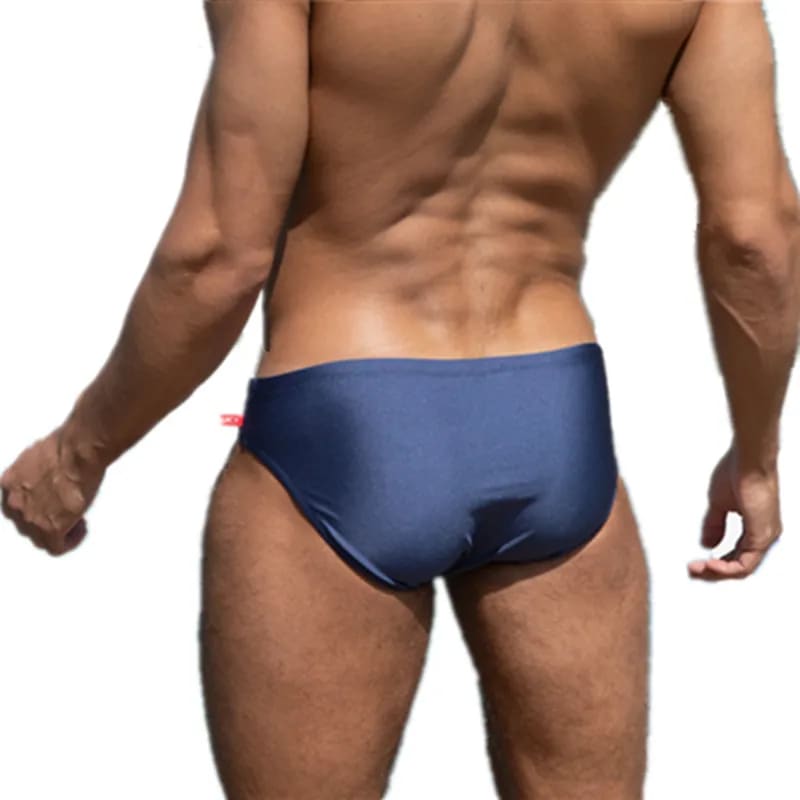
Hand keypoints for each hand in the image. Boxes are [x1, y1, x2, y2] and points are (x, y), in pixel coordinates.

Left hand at [0, 425, 106, 555]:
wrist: (77, 453)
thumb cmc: (65, 447)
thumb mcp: (40, 454)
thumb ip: (38, 469)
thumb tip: (51, 472)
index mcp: (10, 482)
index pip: (17, 502)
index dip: (35, 502)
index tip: (49, 500)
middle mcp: (15, 503)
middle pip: (26, 521)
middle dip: (46, 518)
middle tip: (64, 512)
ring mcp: (31, 519)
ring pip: (40, 537)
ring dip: (58, 530)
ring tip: (75, 521)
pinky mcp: (51, 529)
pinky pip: (58, 546)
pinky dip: (70, 540)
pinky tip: (80, 530)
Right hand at [688, 446, 781, 579]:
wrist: (749, 461)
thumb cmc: (738, 473)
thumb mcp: (720, 504)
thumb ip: (715, 525)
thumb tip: (708, 543)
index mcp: (757, 527)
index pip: (737, 555)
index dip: (716, 562)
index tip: (696, 563)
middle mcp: (765, 534)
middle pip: (740, 566)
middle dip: (714, 572)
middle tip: (693, 571)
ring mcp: (766, 536)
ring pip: (743, 568)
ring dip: (717, 572)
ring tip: (698, 569)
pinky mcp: (762, 535)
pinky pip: (745, 563)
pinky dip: (726, 567)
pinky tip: (710, 564)